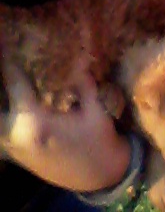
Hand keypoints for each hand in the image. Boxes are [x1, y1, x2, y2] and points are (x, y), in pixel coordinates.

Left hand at [0, 60, 130, 191]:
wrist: (99, 177)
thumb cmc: (99, 141)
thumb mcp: (96, 108)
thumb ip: (82, 81)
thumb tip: (78, 55)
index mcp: (35, 122)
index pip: (15, 84)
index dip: (11, 62)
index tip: (10, 43)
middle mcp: (17, 135)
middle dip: (4, 82)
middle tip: (11, 65)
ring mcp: (15, 147)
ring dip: (4, 101)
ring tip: (15, 84)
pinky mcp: (18, 155)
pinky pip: (4, 131)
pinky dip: (7, 115)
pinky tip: (18, 103)